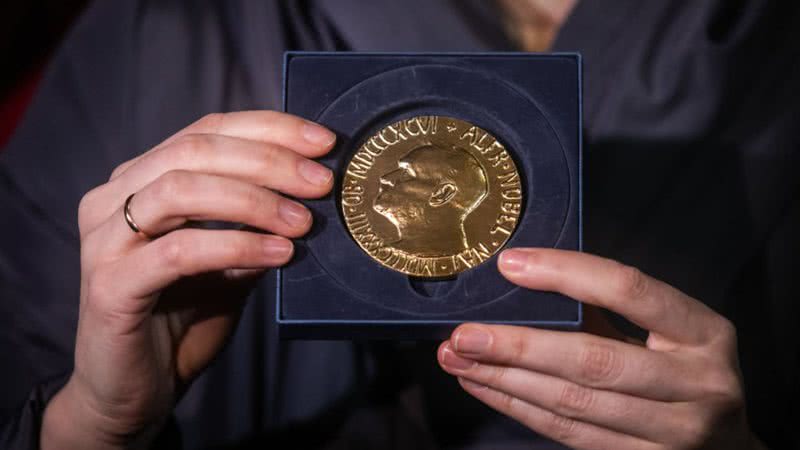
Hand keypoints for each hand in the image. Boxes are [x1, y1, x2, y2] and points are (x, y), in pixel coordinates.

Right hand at [41, 111, 335, 448]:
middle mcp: (115, 199)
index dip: (269, 129)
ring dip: (253, 201)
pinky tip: (277, 253)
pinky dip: (235, 246)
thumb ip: (258, 226)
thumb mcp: (232, 263)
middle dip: (269, 161)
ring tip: (303, 222)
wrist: (135, 392)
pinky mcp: (108, 286)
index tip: (324, 142)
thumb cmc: (184, 320)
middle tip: (322, 183)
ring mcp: (105, 240)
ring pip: (181, 189)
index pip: (207, 131)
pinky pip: (178, 251)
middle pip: (196, 150)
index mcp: (142, 180)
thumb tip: (313, 195)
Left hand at [438, 249, 763, 449]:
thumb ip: (608, 306)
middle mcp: (698, 385)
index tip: (511, 265)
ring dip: (505, 379)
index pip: (629, 290)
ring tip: (458, 358)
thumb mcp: (668, 330)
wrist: (726, 446)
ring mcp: (673, 433)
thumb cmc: (684, 368)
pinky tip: (484, 385)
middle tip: (464, 333)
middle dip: (518, 345)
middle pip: (593, 360)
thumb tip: (522, 280)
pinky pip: (568, 434)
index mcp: (704, 333)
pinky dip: (518, 408)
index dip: (566, 273)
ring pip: (573, 403)